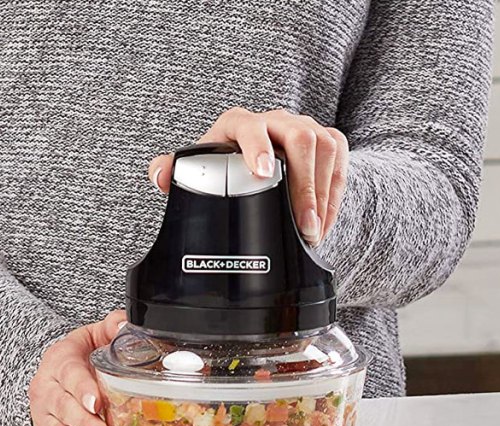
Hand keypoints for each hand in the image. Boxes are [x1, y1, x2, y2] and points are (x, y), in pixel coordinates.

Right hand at [29, 310, 125, 425]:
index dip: (82, 389)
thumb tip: (125, 324)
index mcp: (58, 361)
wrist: (53, 375)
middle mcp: (46, 390)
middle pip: (63, 410)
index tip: (97, 403)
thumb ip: (110, 327)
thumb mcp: (92, 336)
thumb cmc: (78, 357)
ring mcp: (44, 418)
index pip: (69, 375)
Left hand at [147, 108, 348, 245]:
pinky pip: (339, 160)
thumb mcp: (205, 166)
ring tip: (313, 231)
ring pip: (324, 147)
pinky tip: (324, 222)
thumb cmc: (228, 164)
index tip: (261, 173)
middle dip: (304, 184)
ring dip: (322, 193)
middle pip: (299, 137)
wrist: (263, 159)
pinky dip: (335, 194)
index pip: (251, 127)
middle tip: (302, 225)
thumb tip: (160, 176)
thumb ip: (178, 172)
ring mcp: (305, 127)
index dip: (257, 147)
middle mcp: (276, 120)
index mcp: (240, 124)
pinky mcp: (328, 140)